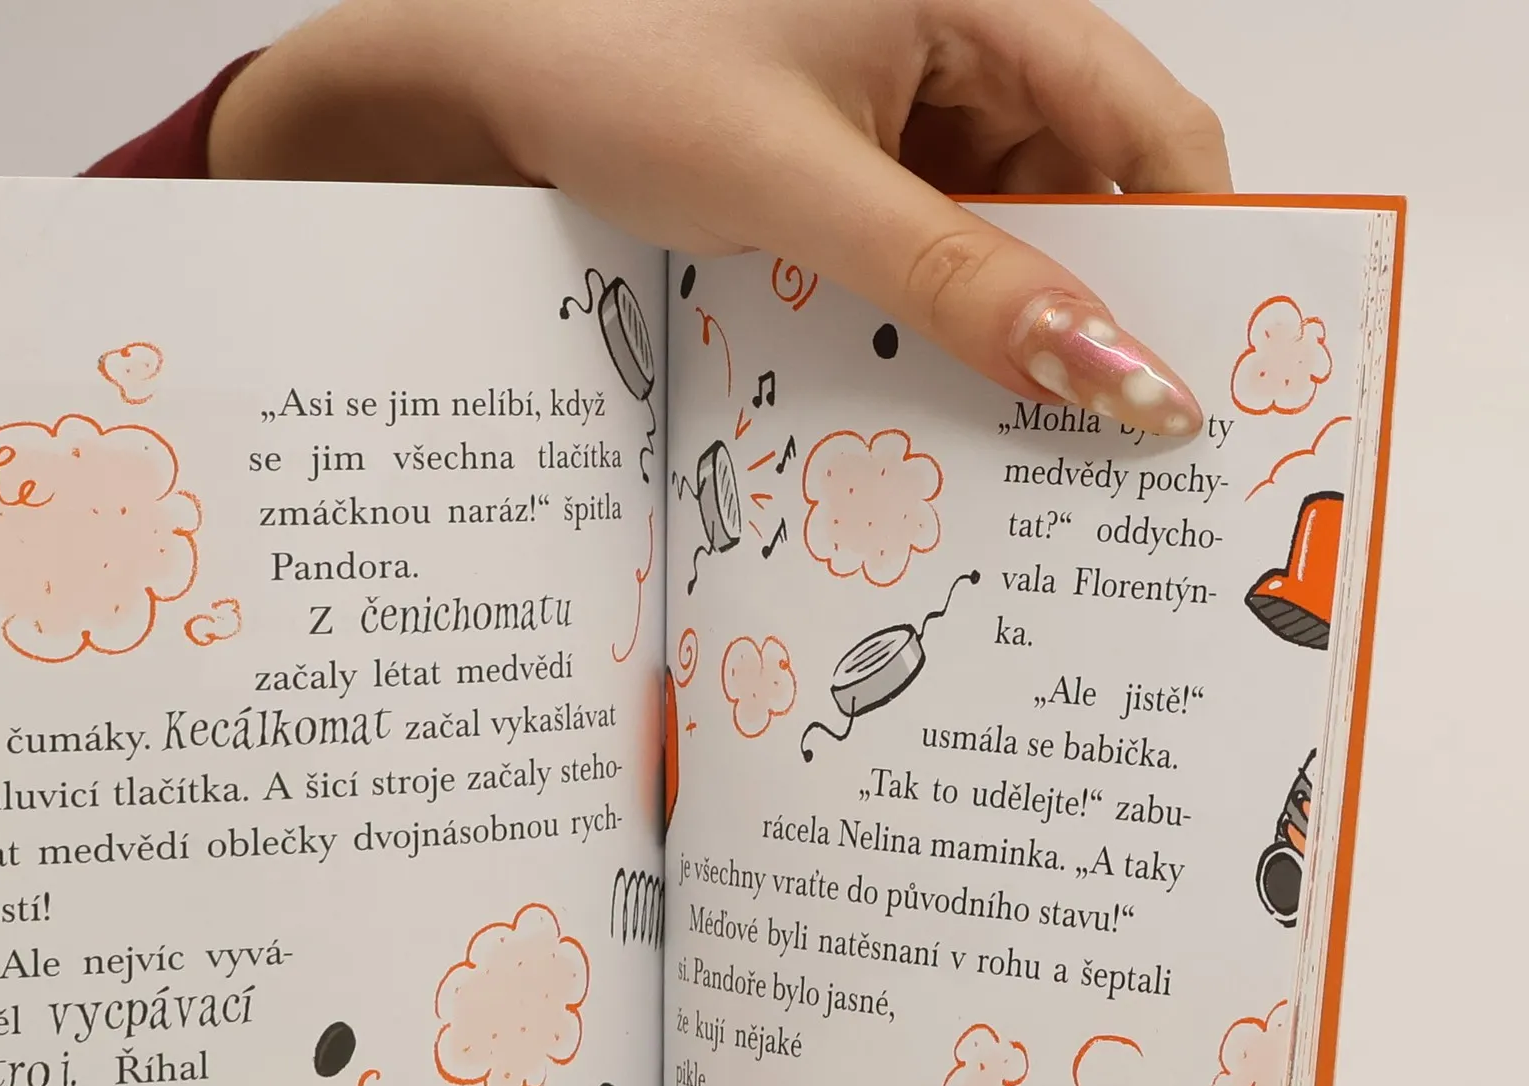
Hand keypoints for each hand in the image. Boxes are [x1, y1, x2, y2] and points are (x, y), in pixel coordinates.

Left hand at [212, 0, 1224, 435]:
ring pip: (1012, 223)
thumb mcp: (803, 186)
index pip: (1150, 124)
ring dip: (1012, 318)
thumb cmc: (625, 72)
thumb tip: (1104, 366)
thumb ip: (956, 277)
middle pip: (1091, 184)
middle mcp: (968, 39)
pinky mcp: (861, 154)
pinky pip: (938, 237)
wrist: (494, 78)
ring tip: (1013, 428)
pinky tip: (930, 375)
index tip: (1200, 369)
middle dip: (1098, 301)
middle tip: (1105, 436)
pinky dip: (942, 306)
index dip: (1192, 246)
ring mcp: (912, 101)